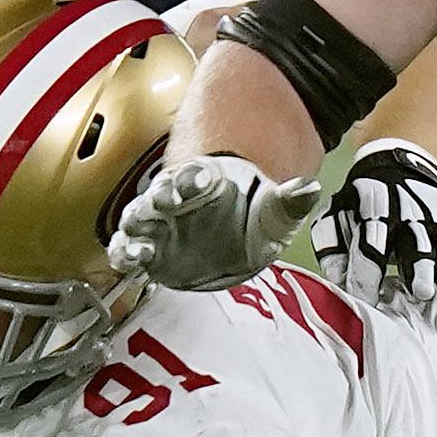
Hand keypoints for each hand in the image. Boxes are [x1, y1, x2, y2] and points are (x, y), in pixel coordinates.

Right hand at [109, 156, 323, 293]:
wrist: (231, 239)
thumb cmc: (246, 217)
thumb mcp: (273, 212)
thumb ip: (288, 201)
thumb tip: (311, 188)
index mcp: (202, 183)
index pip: (194, 174)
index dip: (195, 175)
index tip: (204, 177)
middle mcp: (174, 202)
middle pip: (157, 194)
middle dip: (160, 196)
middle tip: (168, 200)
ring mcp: (157, 226)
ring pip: (135, 221)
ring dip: (135, 229)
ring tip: (141, 246)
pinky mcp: (148, 251)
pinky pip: (126, 250)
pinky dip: (125, 255)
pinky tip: (132, 262)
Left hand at [315, 140, 436, 325]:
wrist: (401, 169)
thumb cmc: (362, 205)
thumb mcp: (337, 216)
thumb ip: (333, 249)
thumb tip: (338, 285)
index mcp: (375, 210)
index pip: (370, 244)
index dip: (367, 273)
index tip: (367, 303)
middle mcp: (413, 218)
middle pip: (418, 247)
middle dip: (421, 270)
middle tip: (423, 294)